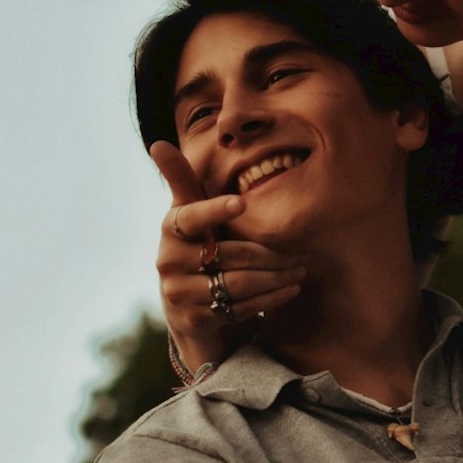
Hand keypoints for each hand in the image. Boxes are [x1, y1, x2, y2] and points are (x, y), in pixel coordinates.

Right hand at [152, 141, 306, 372]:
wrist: (186, 306)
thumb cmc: (197, 247)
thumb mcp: (189, 214)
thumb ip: (182, 180)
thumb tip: (158, 143)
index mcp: (171, 228)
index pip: (192, 216)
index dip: (215, 210)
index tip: (240, 202)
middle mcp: (167, 260)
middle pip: (231, 254)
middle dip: (274, 254)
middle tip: (304, 251)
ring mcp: (178, 293)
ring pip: (239, 284)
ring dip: (278, 277)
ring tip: (301, 268)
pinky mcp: (193, 319)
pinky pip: (240, 308)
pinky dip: (271, 298)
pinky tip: (290, 288)